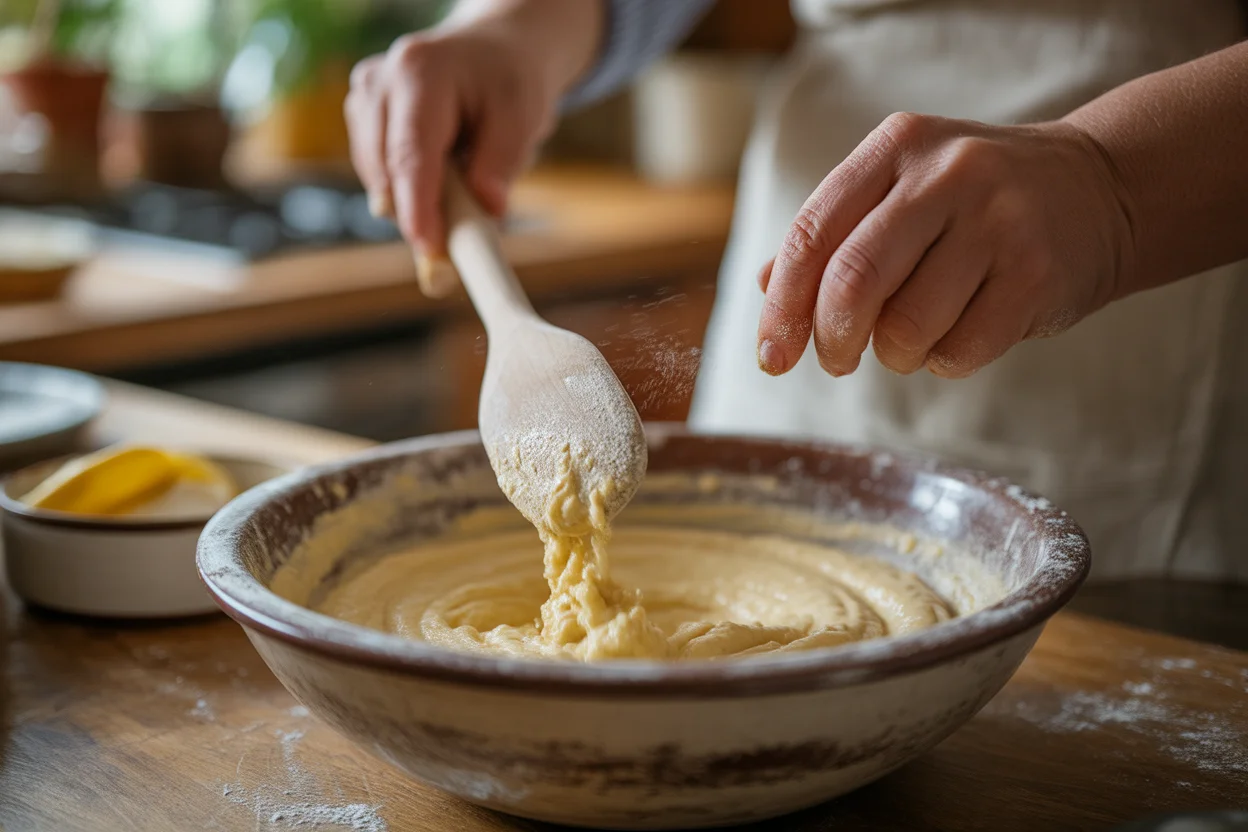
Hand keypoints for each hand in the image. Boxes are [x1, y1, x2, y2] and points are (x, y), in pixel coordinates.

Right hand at [345, 1, 599, 262]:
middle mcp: (378, 83)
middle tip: (457, 248)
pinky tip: (442, 174)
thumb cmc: (507, 85)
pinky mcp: (360, 122)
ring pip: (380, 182)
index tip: (430, 248)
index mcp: (419, 72)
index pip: (411, 152)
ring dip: (417, 202)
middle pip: (387, 171)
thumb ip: (502, 163)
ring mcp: (362, 102)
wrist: (491, 57)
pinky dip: (410, 193)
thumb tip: (487, 210)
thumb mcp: (522, 116)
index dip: (418, 206)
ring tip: (464, 183)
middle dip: (418, 214)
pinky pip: (381, 179)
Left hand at [756, 113, 1135, 378]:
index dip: (781, 306)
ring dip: (893, 354)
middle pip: (852, 281)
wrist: (1097, 189)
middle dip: (830, 339)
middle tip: (835, 360)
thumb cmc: (970, 203)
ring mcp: (998, 223)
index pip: (811, 234)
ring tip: (911, 336)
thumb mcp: (898, 191)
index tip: (772, 355)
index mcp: (896, 147)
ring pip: (904, 327)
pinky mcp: (1037, 276)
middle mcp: (947, 175)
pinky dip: (943, 360)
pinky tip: (959, 332)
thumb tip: (763, 288)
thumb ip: (831, 235)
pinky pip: (959, 350)